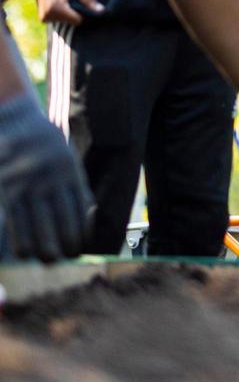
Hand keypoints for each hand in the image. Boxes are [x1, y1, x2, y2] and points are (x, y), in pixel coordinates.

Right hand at [0, 91, 92, 260]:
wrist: (12, 121)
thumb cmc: (42, 142)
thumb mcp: (65, 157)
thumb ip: (72, 184)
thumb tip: (87, 215)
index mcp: (70, 171)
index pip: (82, 209)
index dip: (84, 231)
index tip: (83, 245)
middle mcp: (51, 180)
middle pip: (64, 222)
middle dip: (68, 245)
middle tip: (68, 257)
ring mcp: (28, 186)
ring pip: (40, 228)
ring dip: (46, 249)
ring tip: (50, 260)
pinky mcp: (8, 191)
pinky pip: (16, 223)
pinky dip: (22, 242)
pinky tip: (26, 253)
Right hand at [35, 0, 103, 25]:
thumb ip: (88, 0)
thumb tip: (101, 11)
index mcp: (55, 8)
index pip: (77, 20)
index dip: (83, 13)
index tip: (81, 2)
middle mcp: (47, 15)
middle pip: (71, 22)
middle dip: (75, 12)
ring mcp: (44, 18)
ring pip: (66, 22)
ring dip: (69, 13)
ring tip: (65, 0)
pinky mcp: (43, 18)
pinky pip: (59, 20)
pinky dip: (63, 14)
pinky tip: (61, 4)